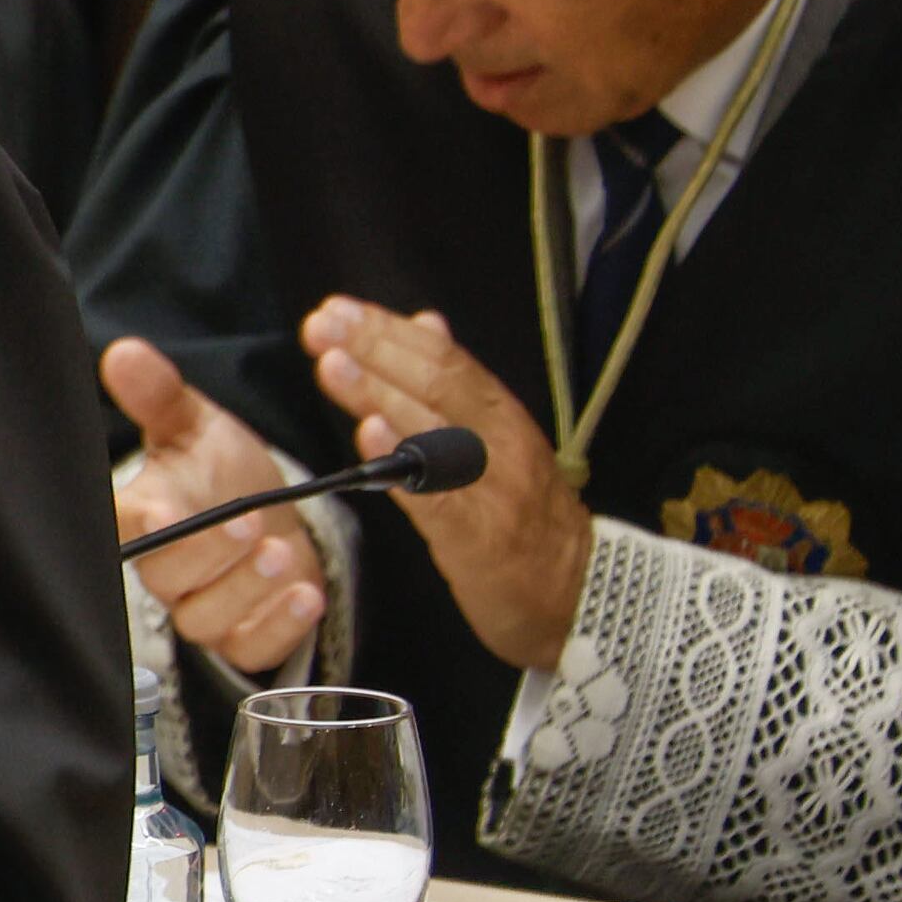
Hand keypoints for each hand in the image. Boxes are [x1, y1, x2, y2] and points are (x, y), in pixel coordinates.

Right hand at [102, 336, 327, 673]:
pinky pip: (250, 648)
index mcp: (143, 513)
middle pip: (167, 578)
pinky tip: (305, 595)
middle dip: (208, 554)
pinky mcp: (242, 637)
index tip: (162, 510)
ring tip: (281, 550)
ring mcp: (202, 608)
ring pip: (206, 619)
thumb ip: (160, 394)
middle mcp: (166, 568)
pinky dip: (279, 626)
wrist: (272, 514)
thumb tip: (125, 353)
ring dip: (245, 589)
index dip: (139, 524)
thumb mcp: (195, 424)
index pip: (124, 526)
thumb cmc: (221, 472)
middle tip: (245, 523)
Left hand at [301, 296, 593, 669]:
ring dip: (380, 393)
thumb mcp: (500, 437)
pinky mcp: (479, 537)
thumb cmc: (525, 513)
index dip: (388, 332)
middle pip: (438, 382)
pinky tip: (369, 435)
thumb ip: (459, 383)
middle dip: (374, 349)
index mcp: (501, 414)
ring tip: (333, 364)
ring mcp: (492, 488)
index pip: (444, 358)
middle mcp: (501, 441)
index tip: (336, 310)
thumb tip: (425, 323)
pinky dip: (405, 462)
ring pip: (436, 430)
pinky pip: (439, 495)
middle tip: (320, 325)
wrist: (581, 591)